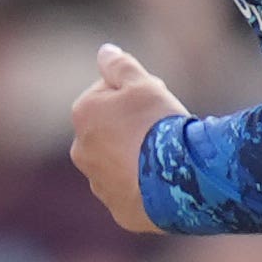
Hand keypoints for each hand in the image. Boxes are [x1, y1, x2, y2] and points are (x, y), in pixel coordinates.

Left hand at [70, 42, 180, 235]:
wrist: (180, 178)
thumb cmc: (160, 124)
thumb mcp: (143, 84)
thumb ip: (120, 66)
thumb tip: (104, 51)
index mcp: (84, 114)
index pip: (106, 94)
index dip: (133, 95)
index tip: (154, 101)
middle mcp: (81, 150)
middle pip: (109, 131)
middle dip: (130, 127)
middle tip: (162, 129)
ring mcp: (98, 183)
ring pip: (117, 163)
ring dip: (136, 158)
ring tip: (166, 158)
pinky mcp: (118, 210)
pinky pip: (131, 192)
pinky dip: (144, 186)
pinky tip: (165, 181)